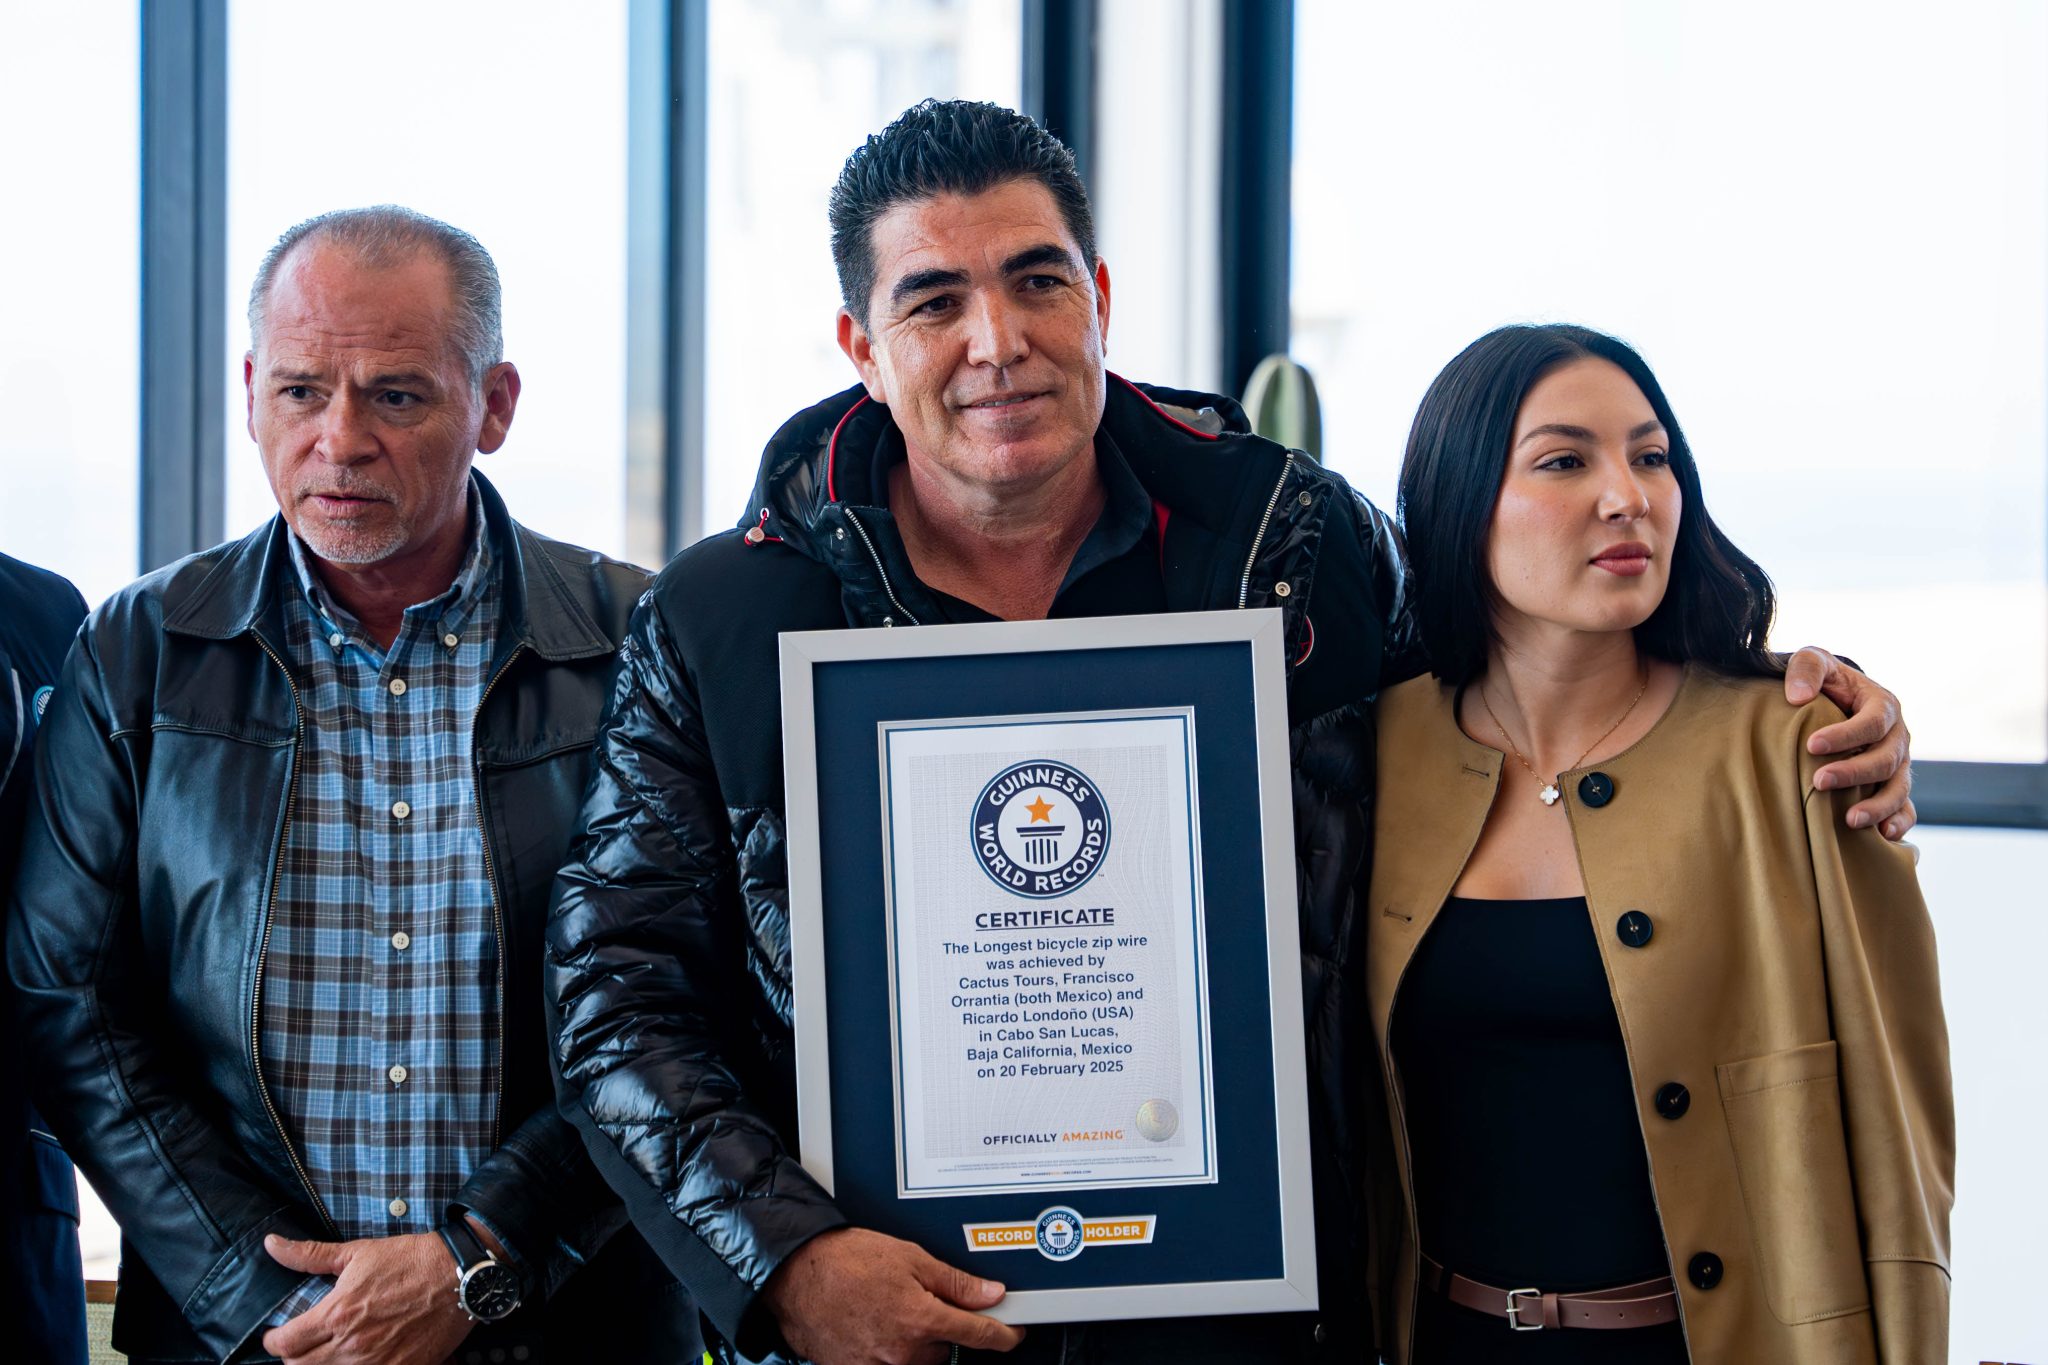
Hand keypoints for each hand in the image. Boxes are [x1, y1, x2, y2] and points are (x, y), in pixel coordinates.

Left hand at [260, 1231, 473, 1364]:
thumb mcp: (358, 1252)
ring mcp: (376, 1364)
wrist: (458, 1275)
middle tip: (302, 1343)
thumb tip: (271, 1244)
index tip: (276, 1334)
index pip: (285, 1344)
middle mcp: (351, 1346)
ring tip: (329, 1351)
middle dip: (293, 1356)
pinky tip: (358, 1359)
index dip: (273, 1340)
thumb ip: (309, 1254)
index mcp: (337, 1315)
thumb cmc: (409, 1260)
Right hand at [761, 1226, 1025, 1364]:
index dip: (1003, 1335)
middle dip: (939, 1326)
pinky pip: (885, 1363)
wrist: (794, 1274)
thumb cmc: (845, 1259)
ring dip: (913, 1339)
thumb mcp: (910, 1257)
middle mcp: (903, 1351)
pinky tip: (870, 1323)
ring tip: (887, 1305)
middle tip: (918, 1298)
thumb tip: (991, 1294)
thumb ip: (954, 1281)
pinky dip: (885, 1347)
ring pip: (915, 1359)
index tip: (1013, 1334)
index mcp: (922, 1320)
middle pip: (942, 1348)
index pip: (978, 1336)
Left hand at [1783, 646, 1914, 838]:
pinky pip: (1906, 807)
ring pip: (1898, 788)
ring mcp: (1899, 764)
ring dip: (1877, 806)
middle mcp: (1897, 737)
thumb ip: (1807, 668)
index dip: (1845, 735)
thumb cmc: (1824, 681)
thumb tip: (1798, 697)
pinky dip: (1899, 822)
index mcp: (1883, 706)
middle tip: (1818, 781)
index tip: (1811, 744)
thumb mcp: (1815, 661)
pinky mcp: (1894, 786)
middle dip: (1853, 772)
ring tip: (1850, 820)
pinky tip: (1882, 837)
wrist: (1837, 699)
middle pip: (1885, 759)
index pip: (1872, 723)